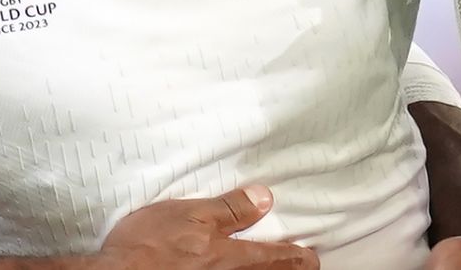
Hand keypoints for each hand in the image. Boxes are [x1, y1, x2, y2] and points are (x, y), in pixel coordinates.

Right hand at [97, 186, 317, 269]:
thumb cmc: (149, 244)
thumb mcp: (189, 213)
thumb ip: (230, 209)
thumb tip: (265, 198)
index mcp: (234, 258)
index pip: (282, 259)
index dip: (302, 257)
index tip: (311, 254)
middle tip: (300, 262)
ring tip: (268, 264)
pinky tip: (229, 268)